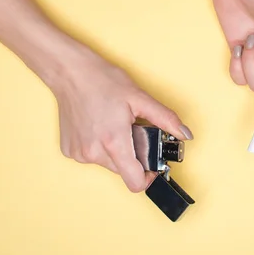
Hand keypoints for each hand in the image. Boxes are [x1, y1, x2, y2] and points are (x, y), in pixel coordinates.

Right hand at [49, 51, 192, 192]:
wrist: (70, 72)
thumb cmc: (102, 81)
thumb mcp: (140, 98)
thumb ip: (166, 119)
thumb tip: (185, 134)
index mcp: (114, 142)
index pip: (135, 182)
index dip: (148, 177)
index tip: (152, 165)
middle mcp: (93, 152)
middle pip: (123, 170)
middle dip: (132, 156)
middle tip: (131, 131)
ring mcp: (79, 153)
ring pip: (108, 164)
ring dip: (115, 151)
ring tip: (113, 125)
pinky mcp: (68, 150)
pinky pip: (92, 157)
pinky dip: (99, 146)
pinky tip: (97, 126)